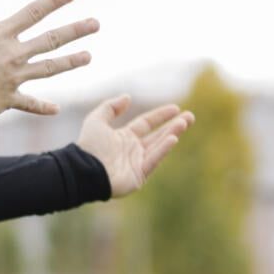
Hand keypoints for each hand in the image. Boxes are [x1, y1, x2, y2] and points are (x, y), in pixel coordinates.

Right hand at [0, 0, 97, 118]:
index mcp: (1, 36)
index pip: (32, 13)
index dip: (53, 2)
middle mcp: (14, 54)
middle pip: (50, 39)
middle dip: (75, 31)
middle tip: (96, 24)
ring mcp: (14, 77)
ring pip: (49, 68)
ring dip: (70, 62)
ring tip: (89, 57)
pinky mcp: (9, 98)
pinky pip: (30, 104)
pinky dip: (42, 107)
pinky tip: (56, 109)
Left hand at [76, 96, 193, 197]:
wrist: (82, 169)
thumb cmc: (88, 146)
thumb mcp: (96, 120)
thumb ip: (110, 107)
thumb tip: (128, 97)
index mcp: (124, 137)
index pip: (146, 124)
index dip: (160, 115)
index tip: (175, 108)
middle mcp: (133, 150)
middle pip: (157, 135)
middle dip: (174, 126)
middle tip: (190, 116)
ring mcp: (137, 163)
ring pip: (158, 146)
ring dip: (172, 134)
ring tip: (184, 123)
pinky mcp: (138, 176)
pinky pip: (153, 160)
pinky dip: (163, 150)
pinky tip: (173, 138)